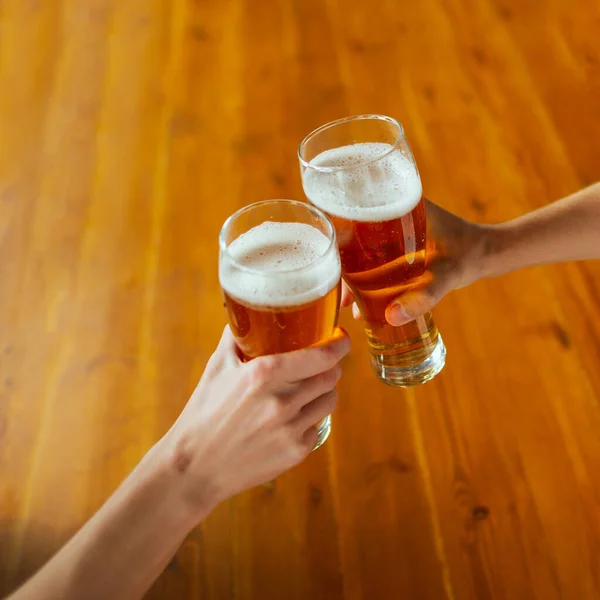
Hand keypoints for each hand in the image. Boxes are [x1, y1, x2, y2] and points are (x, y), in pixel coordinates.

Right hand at [158, 326, 350, 518]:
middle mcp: (283, 400)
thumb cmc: (203, 413)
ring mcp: (292, 429)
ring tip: (308, 389)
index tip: (341, 338)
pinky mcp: (296, 452)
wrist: (195, 467)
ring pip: (329, 401)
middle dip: (331, 366)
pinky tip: (292, 417)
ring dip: (323, 391)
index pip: (321, 355)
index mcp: (265, 373)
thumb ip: (236, 337)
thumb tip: (247, 314)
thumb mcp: (217, 367)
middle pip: (331, 376)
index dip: (338, 344)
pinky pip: (317, 426)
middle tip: (321, 363)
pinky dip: (310, 418)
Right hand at [343, 199, 488, 324]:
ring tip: (344, 301)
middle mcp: (388, 212)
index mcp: (396, 203)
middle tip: (333, 289)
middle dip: (337, 261)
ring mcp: (390, 231)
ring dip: (347, 272)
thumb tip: (391, 317)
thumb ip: (424, 296)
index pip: (352, 209)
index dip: (332, 230)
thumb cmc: (470, 254)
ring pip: (356, 248)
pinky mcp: (395, 247)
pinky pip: (368, 258)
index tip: (322, 255)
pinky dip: (361, 276)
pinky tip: (357, 302)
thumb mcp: (446, 275)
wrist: (488, 254)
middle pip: (348, 232)